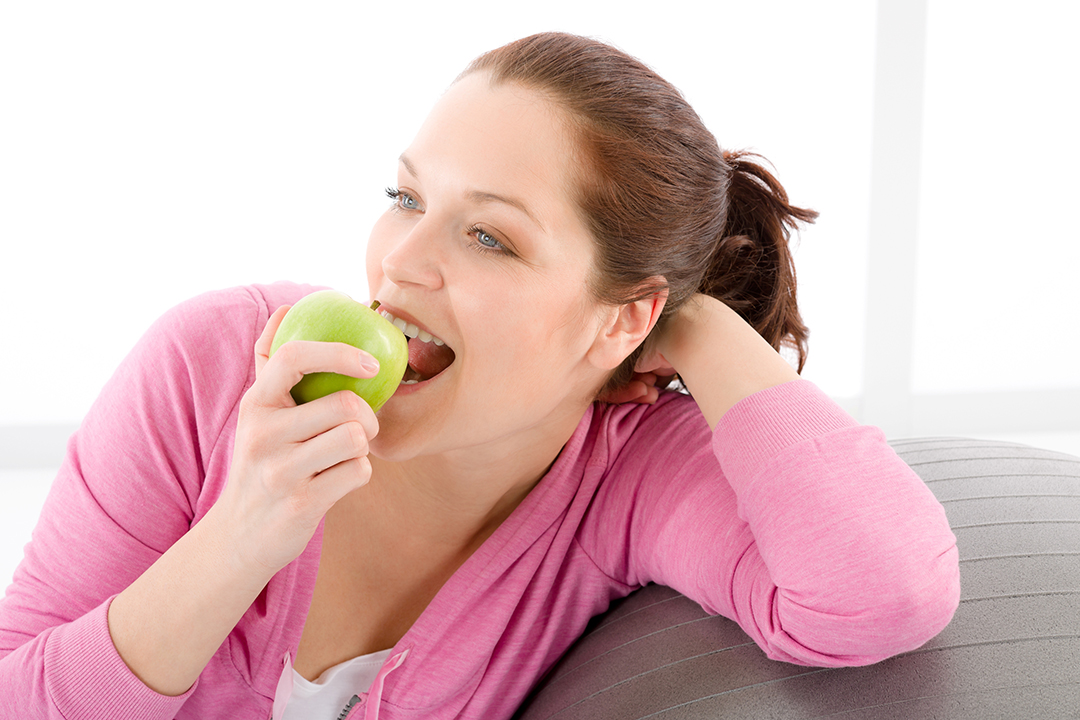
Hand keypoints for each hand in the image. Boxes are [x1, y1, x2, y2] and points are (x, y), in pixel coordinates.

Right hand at [215, 304, 381, 573]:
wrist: (239, 537)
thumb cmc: (261, 463)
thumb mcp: (257, 413)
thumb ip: (270, 363)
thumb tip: (285, 309)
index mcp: (255, 404)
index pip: (294, 356)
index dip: (339, 351)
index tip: (370, 363)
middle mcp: (262, 434)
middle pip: (343, 405)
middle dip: (367, 415)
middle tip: (363, 426)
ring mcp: (280, 471)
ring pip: (355, 439)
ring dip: (363, 447)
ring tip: (346, 454)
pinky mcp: (302, 504)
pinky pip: (358, 473)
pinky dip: (358, 475)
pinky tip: (338, 481)